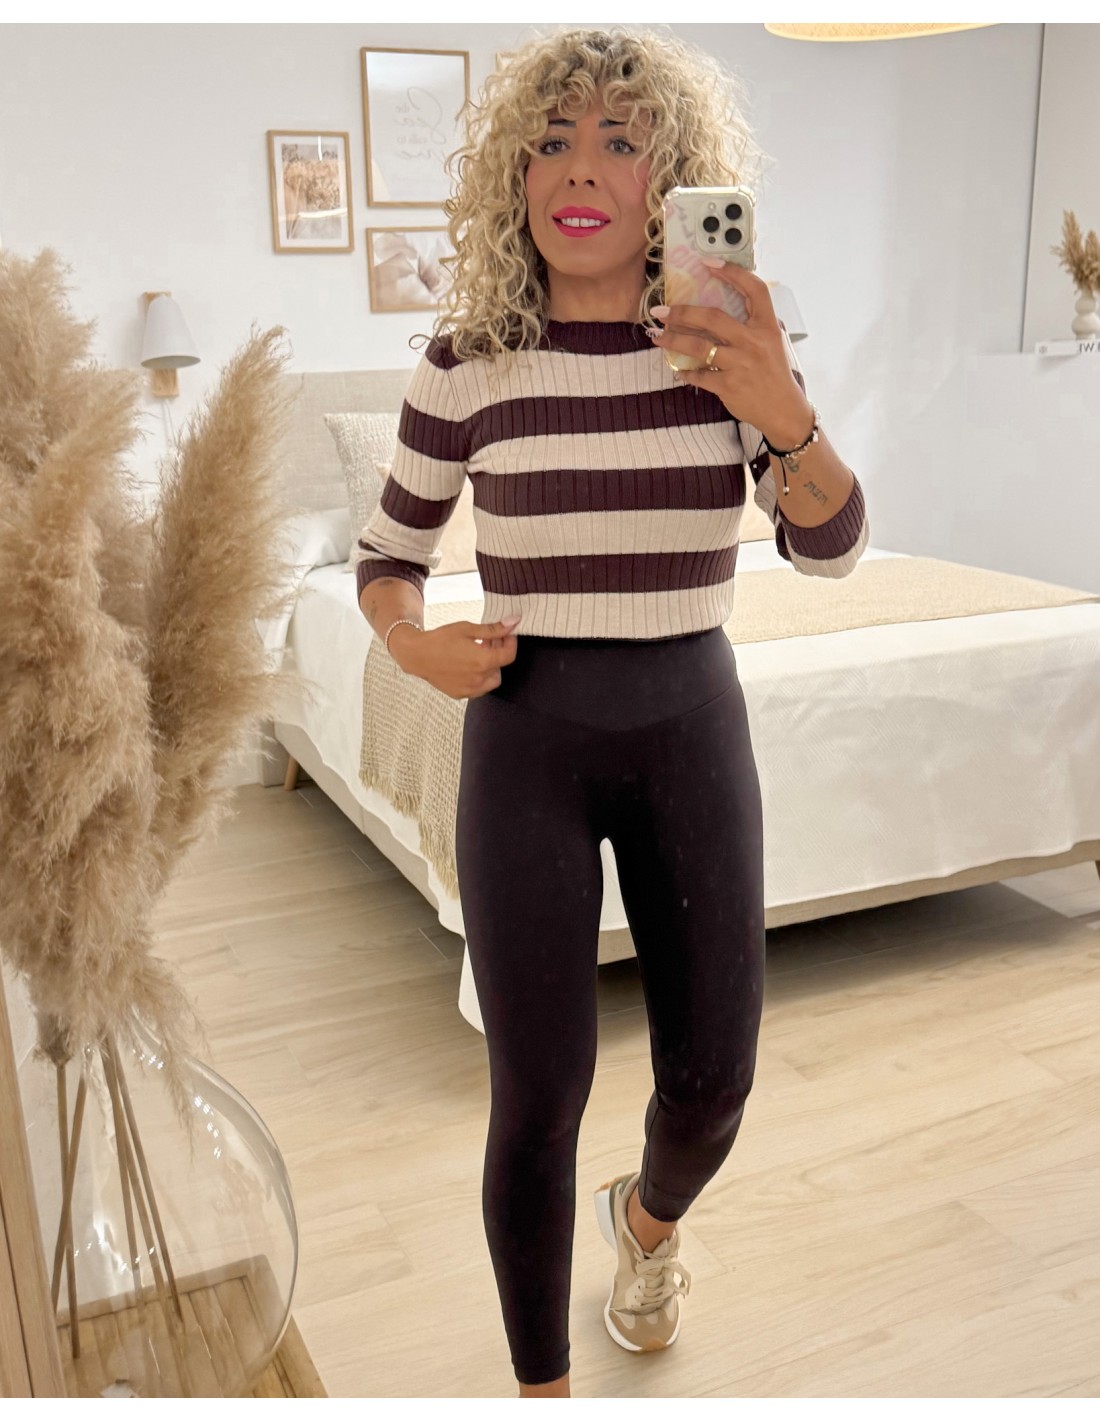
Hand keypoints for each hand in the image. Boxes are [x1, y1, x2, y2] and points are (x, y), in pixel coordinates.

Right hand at [391, 617, 519, 699]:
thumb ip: (493, 628)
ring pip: (492, 680)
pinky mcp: (460, 694)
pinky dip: (479, 677)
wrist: (417, 655)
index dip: (511, 642)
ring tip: (479, 652)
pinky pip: (478, 688)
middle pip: (501, 666)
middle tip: (490, 639)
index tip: (506, 633)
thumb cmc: (441, 638)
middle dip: (499, 652)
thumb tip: (514, 621)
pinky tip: (468, 664)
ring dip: (491, 667)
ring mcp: (469, 689)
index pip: (509, 655)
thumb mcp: (468, 629)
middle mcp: (479, 679)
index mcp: (483, 661)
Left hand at [650, 261, 812, 445]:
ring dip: (674, 340)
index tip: (708, 262)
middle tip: (661, 311)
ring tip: (657, 337)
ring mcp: (740, 365)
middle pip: (713, 318)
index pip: (753, 289)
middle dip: (682, 313)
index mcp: (767, 326)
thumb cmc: (775, 374)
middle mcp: (753, 342)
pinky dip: (686, 372)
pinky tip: (678, 369)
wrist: (784, 410)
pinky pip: (700, 376)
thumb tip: (724, 305)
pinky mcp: (729, 386)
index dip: (731, 272)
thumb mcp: (774, 342)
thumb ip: (754, 324)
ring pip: (699, 347)